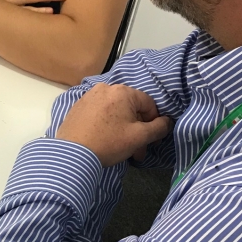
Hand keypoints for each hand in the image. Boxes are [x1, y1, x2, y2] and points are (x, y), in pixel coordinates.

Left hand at [55, 83, 171, 165]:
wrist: (72, 153)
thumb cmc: (109, 142)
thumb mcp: (139, 137)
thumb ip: (158, 128)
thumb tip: (168, 121)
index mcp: (123, 91)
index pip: (149, 104)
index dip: (154, 123)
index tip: (150, 141)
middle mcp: (106, 88)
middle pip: (131, 108)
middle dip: (137, 130)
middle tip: (137, 151)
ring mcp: (89, 96)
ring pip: (116, 112)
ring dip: (123, 129)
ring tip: (121, 148)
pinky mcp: (78, 106)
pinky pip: (100, 113)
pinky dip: (107, 125)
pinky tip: (105, 140)